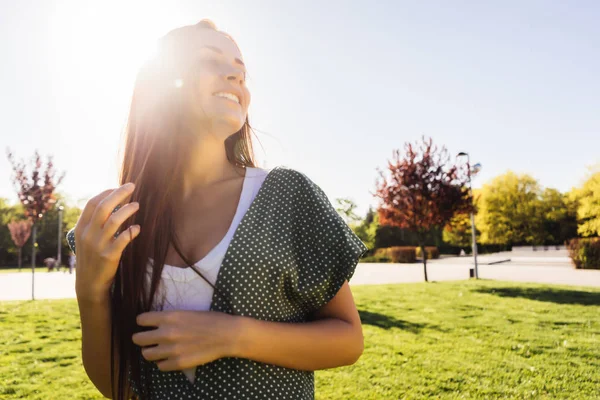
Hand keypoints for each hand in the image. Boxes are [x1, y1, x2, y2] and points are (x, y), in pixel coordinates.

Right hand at [74, 183, 140, 300]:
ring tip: (137, 205)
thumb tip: (110, 204)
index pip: (92, 204)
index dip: (106, 193)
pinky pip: (123, 239)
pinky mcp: (109, 256)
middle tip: (132, 186)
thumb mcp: (86, 239)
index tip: (118, 187)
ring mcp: (98, 245)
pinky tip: (137, 228)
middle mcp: (88, 234)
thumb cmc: (91, 257)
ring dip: (127, 210)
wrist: (89, 283)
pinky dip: (131, 232)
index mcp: (81, 228)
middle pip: (104, 207)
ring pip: (114, 221)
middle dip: (118, 194)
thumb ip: (94, 223)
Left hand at [132, 310, 240, 371]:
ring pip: (146, 354)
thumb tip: (158, 323)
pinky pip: (160, 366)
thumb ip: (171, 319)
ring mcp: (171, 350)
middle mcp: (166, 333)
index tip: (145, 324)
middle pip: (138, 339)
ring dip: (150, 351)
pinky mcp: (178, 363)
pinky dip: (163, 362)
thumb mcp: (188, 312)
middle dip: (140, 338)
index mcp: (169, 317)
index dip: (142, 322)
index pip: (141, 320)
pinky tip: (170, 358)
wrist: (226, 335)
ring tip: (157, 350)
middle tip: (146, 339)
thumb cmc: (211, 320)